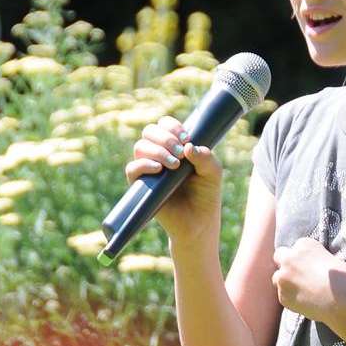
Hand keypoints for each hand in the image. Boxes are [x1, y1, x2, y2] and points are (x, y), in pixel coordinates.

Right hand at [124, 115, 223, 242]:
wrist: (198, 221)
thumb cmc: (205, 194)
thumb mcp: (212, 172)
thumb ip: (205, 157)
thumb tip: (188, 147)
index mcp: (175, 146)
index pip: (165, 124)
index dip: (172, 126)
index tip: (187, 138)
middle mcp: (159, 154)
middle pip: (150, 131)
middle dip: (165, 137)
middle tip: (180, 153)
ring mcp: (148, 169)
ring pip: (140, 146)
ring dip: (157, 150)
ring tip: (175, 165)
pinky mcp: (140, 185)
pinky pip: (132, 168)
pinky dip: (144, 164)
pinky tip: (160, 170)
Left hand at [271, 237, 345, 329]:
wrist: (343, 300)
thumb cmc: (344, 279)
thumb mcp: (331, 259)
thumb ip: (314, 259)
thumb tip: (307, 268)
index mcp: (304, 244)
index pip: (296, 246)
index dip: (303, 257)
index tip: (311, 265)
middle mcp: (290, 258)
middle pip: (279, 256)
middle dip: (286, 263)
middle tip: (297, 274)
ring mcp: (284, 277)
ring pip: (277, 277)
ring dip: (286, 282)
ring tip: (303, 290)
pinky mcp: (282, 296)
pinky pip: (282, 295)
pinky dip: (291, 298)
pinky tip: (306, 301)